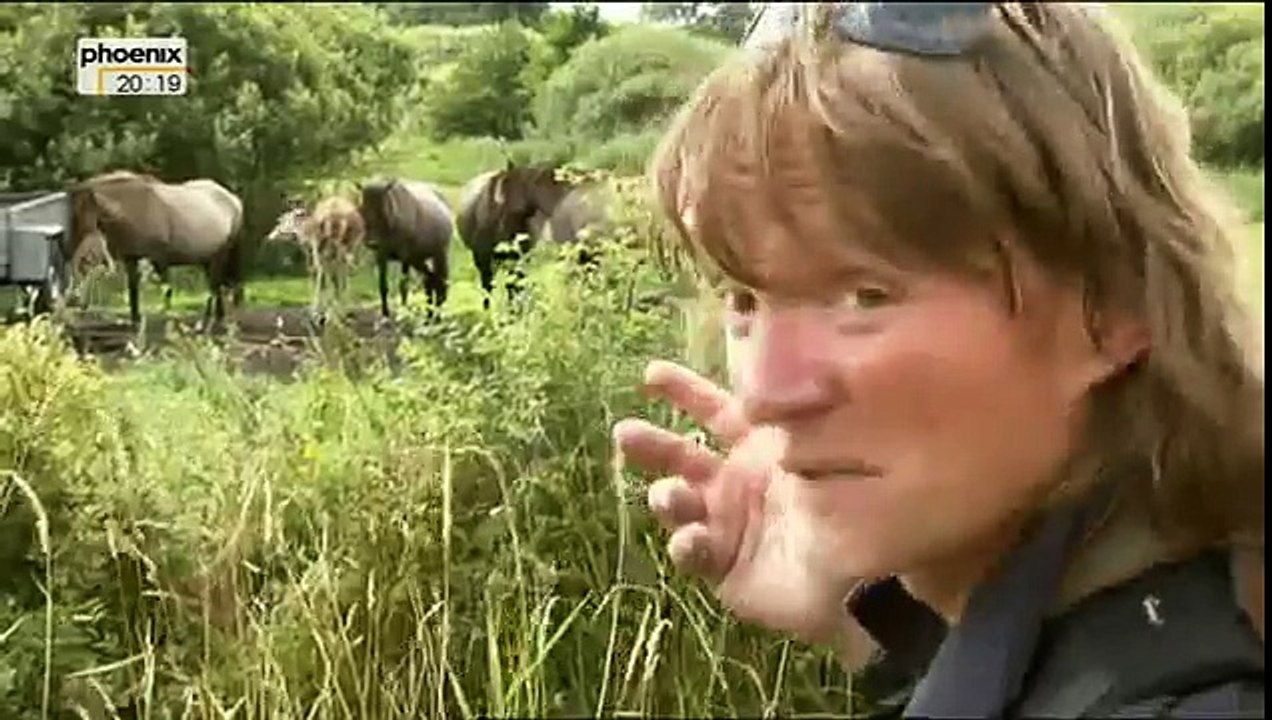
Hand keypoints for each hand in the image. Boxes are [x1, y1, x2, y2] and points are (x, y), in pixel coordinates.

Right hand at [614, 360, 876, 663]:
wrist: (863, 577)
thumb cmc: (848, 505)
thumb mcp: (820, 450)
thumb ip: (789, 417)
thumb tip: (764, 380)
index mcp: (758, 448)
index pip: (715, 411)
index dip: (683, 391)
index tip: (651, 373)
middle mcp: (733, 482)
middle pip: (680, 457)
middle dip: (650, 445)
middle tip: (625, 433)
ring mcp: (724, 524)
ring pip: (677, 503)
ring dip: (666, 496)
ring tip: (671, 497)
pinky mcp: (721, 564)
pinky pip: (694, 551)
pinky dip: (687, 544)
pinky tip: (692, 540)